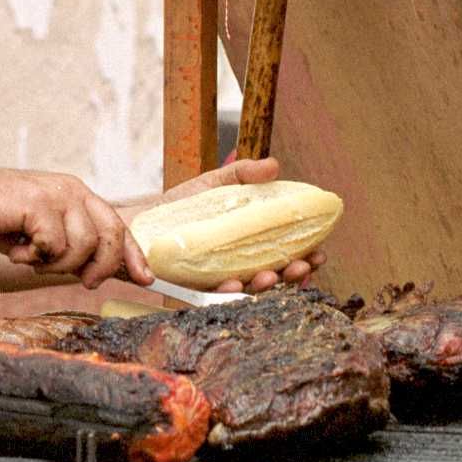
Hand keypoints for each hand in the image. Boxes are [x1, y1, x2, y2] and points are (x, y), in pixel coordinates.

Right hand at [0, 165, 150, 289]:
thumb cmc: (2, 219)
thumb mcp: (46, 236)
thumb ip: (74, 249)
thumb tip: (105, 273)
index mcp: (79, 196)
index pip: (118, 226)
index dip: (134, 254)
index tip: (147, 278)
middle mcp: (74, 191)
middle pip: (111, 235)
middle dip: (103, 267)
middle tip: (86, 282)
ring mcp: (58, 195)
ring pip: (83, 246)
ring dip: (57, 265)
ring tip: (34, 258)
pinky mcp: (39, 203)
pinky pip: (53, 245)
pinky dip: (34, 257)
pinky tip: (17, 249)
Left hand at [129, 157, 324, 293]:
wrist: (142, 221)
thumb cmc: (182, 204)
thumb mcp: (215, 182)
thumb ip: (243, 173)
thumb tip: (274, 165)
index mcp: (251, 242)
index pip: (287, 253)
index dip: (307, 256)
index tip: (320, 253)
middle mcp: (240, 264)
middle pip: (276, 275)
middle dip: (292, 275)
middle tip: (301, 266)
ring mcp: (220, 278)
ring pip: (250, 290)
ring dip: (264, 286)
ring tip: (269, 276)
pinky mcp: (196, 288)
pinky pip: (215, 296)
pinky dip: (227, 293)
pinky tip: (233, 286)